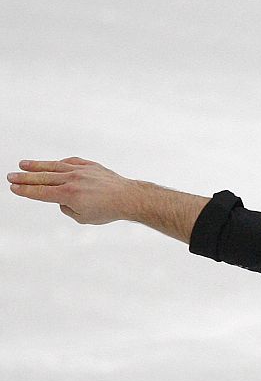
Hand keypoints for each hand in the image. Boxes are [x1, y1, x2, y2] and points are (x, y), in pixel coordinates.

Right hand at [7, 157, 141, 224]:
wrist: (129, 198)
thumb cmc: (107, 211)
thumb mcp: (83, 218)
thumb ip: (67, 208)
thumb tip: (61, 199)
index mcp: (68, 195)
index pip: (40, 192)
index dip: (25, 191)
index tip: (13, 188)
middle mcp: (72, 180)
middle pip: (43, 178)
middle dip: (25, 178)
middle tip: (10, 176)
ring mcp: (81, 170)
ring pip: (54, 166)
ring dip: (37, 165)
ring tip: (23, 164)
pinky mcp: (90, 166)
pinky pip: (71, 162)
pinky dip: (60, 163)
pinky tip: (51, 164)